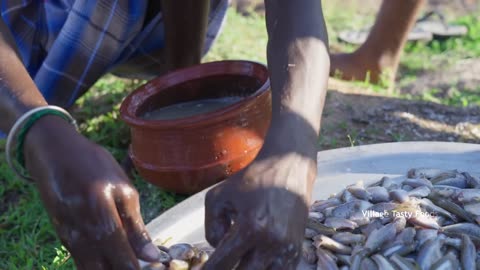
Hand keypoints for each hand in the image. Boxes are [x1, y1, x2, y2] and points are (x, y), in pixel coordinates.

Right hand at [24, 116, 159, 269]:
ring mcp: (66, 233)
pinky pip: (80, 260)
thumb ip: (135, 224)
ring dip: (108, 269)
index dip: (134, 266)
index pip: (119, 249)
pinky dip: (95, 265)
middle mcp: (79, 225)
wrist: (54, 153)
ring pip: (88, 267)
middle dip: (122, 269)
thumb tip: (151, 255)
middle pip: (102, 265)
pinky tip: (110, 263)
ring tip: (125, 265)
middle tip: (137, 268)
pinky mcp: (61, 235)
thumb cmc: (94, 166)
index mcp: (99, 207)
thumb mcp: (122, 187)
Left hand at [203, 145, 315, 269]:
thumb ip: (211, 226)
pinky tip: (255, 260)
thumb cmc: (252, 179)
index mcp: (250, 227)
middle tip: (222, 263)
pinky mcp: (297, 250)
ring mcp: (287, 249)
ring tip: (240, 258)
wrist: (289, 168)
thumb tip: (217, 248)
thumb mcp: (219, 196)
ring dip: (248, 268)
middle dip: (229, 269)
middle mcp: (271, 242)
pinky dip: (265, 269)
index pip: (223, 264)